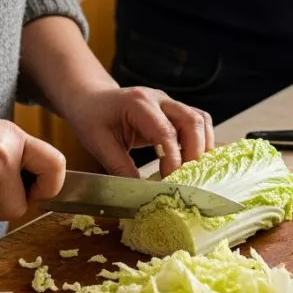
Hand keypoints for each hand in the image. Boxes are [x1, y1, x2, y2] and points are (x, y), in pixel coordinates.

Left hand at [61, 86, 213, 178]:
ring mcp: (169, 102)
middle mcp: (159, 99)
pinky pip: (197, 122)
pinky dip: (201, 142)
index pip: (165, 132)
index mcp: (138, 104)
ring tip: (193, 172)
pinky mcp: (174, 110)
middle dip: (195, 153)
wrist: (90, 99)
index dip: (173, 160)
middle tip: (187, 180)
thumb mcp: (99, 144)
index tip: (171, 184)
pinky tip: (192, 161)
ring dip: (202, 147)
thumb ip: (120, 167)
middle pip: (192, 121)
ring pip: (200, 120)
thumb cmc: (92, 118)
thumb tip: (141, 193)